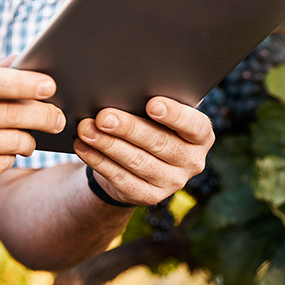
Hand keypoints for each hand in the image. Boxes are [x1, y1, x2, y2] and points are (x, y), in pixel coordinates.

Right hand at [0, 57, 64, 188]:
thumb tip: (30, 61)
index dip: (23, 84)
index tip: (50, 86)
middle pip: (8, 115)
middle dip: (42, 116)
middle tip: (59, 118)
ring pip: (10, 142)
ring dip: (29, 139)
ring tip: (31, 135)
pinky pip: (1, 164)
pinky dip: (11, 156)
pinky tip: (9, 150)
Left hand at [73, 97, 214, 206]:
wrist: (140, 162)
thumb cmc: (152, 124)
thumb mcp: (160, 113)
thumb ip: (156, 101)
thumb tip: (132, 86)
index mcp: (201, 136)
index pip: (195, 126)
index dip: (175, 115)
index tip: (152, 103)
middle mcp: (192, 161)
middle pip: (160, 143)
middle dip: (129, 128)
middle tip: (103, 116)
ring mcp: (172, 183)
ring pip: (137, 161)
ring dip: (108, 144)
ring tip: (86, 129)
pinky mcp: (149, 197)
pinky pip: (121, 178)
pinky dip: (99, 161)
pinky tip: (84, 146)